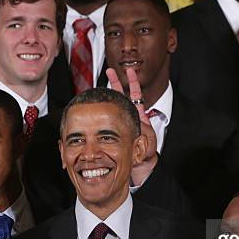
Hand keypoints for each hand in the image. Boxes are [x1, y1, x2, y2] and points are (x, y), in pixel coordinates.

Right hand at [106, 67, 157, 184]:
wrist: (137, 169)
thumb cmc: (145, 156)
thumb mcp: (147, 143)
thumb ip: (144, 133)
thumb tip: (140, 125)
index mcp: (138, 117)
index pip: (135, 95)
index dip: (132, 82)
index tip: (129, 71)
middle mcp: (128, 118)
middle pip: (121, 95)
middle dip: (115, 82)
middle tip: (109, 70)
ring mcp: (119, 123)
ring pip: (112, 105)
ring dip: (107, 94)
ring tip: (99, 84)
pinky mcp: (111, 130)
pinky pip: (103, 119)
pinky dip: (98, 112)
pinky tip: (90, 107)